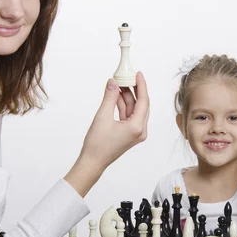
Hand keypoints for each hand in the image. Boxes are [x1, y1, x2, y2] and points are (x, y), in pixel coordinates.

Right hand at [65, 72, 149, 195]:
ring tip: (118, 84)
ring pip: (134, 110)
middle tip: (127, 77)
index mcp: (137, 127)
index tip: (138, 74)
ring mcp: (135, 133)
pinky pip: (129, 115)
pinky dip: (123, 106)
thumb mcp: (102, 116)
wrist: (93, 162)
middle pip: (141, 104)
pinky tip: (116, 96)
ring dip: (127, 97)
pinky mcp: (129, 134)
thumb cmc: (97, 145)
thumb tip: (113, 82)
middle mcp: (140, 130)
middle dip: (134, 90)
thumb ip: (109, 97)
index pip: (143, 101)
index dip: (141, 85)